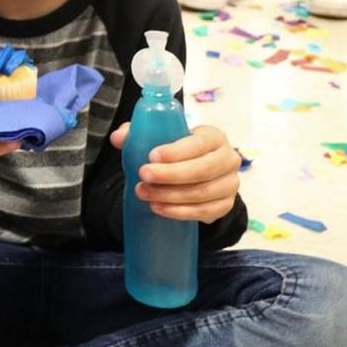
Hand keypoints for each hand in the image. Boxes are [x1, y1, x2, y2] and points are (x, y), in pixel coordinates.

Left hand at [110, 123, 240, 223]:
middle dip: (171, 174)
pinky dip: (180, 212)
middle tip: (143, 175)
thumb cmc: (176, 152)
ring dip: (171, 195)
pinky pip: (205, 212)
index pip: (199, 143)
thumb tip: (117, 138)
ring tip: (144, 193)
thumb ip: (137, 134)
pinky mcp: (225, 205)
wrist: (193, 175)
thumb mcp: (158, 138)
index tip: (151, 156)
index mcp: (214, 137)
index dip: (177, 151)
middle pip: (204, 169)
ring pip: (203, 193)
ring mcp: (230, 184)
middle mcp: (228, 159)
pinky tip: (158, 208)